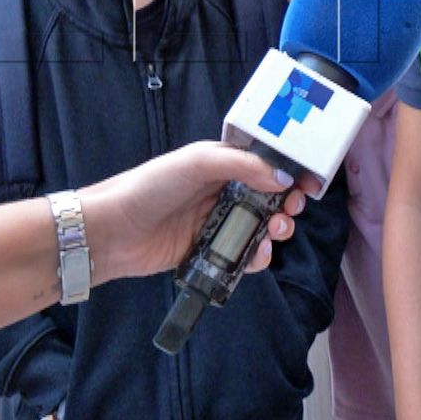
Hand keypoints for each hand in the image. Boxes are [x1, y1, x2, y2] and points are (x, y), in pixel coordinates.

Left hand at [79, 141, 307, 283]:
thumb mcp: (196, 163)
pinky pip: (242, 254)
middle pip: (269, 197)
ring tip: (274, 233)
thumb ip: (241, 165)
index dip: (290, 171)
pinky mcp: (208, 250)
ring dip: (276, 230)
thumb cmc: (148, 188)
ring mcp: (215, 221)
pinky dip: (256, 256)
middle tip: (291, 210)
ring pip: (260, 226)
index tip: (310, 182)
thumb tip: (281, 177)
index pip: (265, 163)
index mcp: (220, 162)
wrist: (111, 232)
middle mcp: (221, 190)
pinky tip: (257, 256)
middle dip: (287, 203)